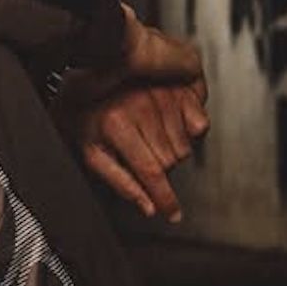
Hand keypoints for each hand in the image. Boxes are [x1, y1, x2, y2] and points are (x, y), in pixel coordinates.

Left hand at [54, 67, 209, 222]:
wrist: (91, 72)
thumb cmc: (87, 112)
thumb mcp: (91, 150)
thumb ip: (120, 181)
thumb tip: (147, 206)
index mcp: (118, 124)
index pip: (150, 171)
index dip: (164, 198)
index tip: (172, 214)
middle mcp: (142, 107)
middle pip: (171, 162)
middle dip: (158, 167)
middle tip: (140, 153)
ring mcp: (163, 94)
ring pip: (185, 147)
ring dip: (172, 150)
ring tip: (150, 136)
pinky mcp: (178, 87)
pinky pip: (199, 125)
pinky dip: (190, 130)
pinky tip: (170, 124)